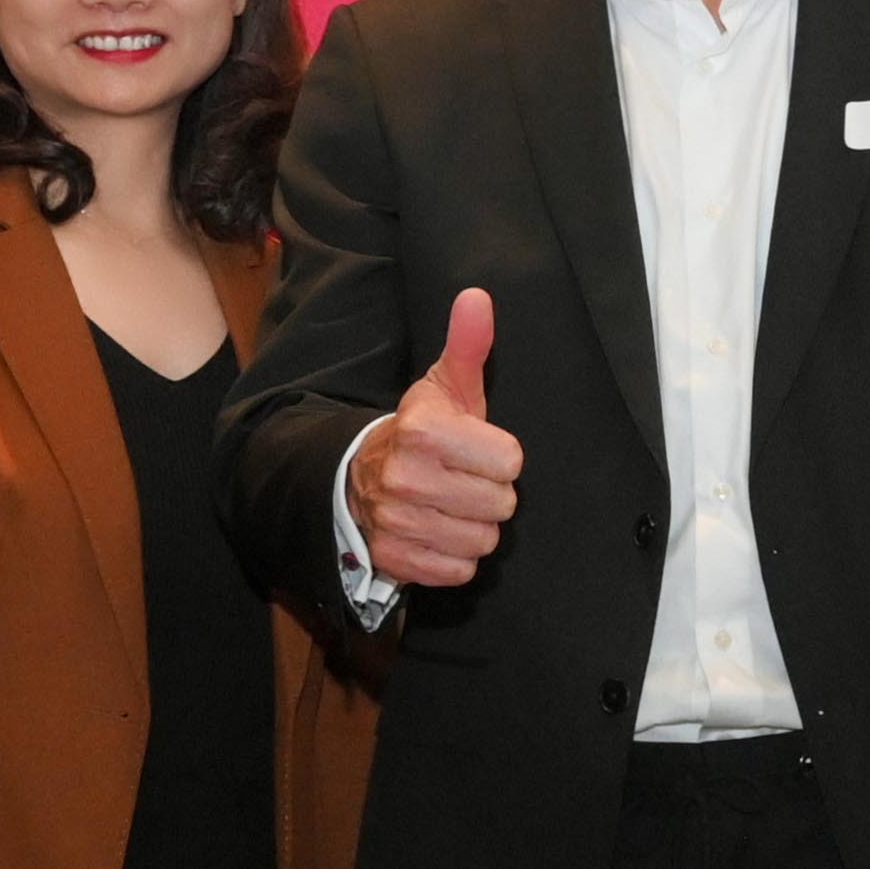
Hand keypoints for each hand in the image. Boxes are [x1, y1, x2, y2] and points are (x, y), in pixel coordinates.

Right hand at [346, 287, 520, 590]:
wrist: (359, 478)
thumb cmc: (420, 431)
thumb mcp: (444, 386)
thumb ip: (468, 344)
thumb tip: (478, 298)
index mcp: (424, 430)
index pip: (511, 461)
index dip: (499, 456)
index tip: (474, 448)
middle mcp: (406, 477)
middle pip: (502, 505)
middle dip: (489, 493)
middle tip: (462, 479)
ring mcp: (397, 522)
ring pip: (483, 541)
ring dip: (473, 526)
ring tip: (450, 504)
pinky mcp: (395, 560)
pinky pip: (460, 570)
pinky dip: (454, 556)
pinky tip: (437, 531)